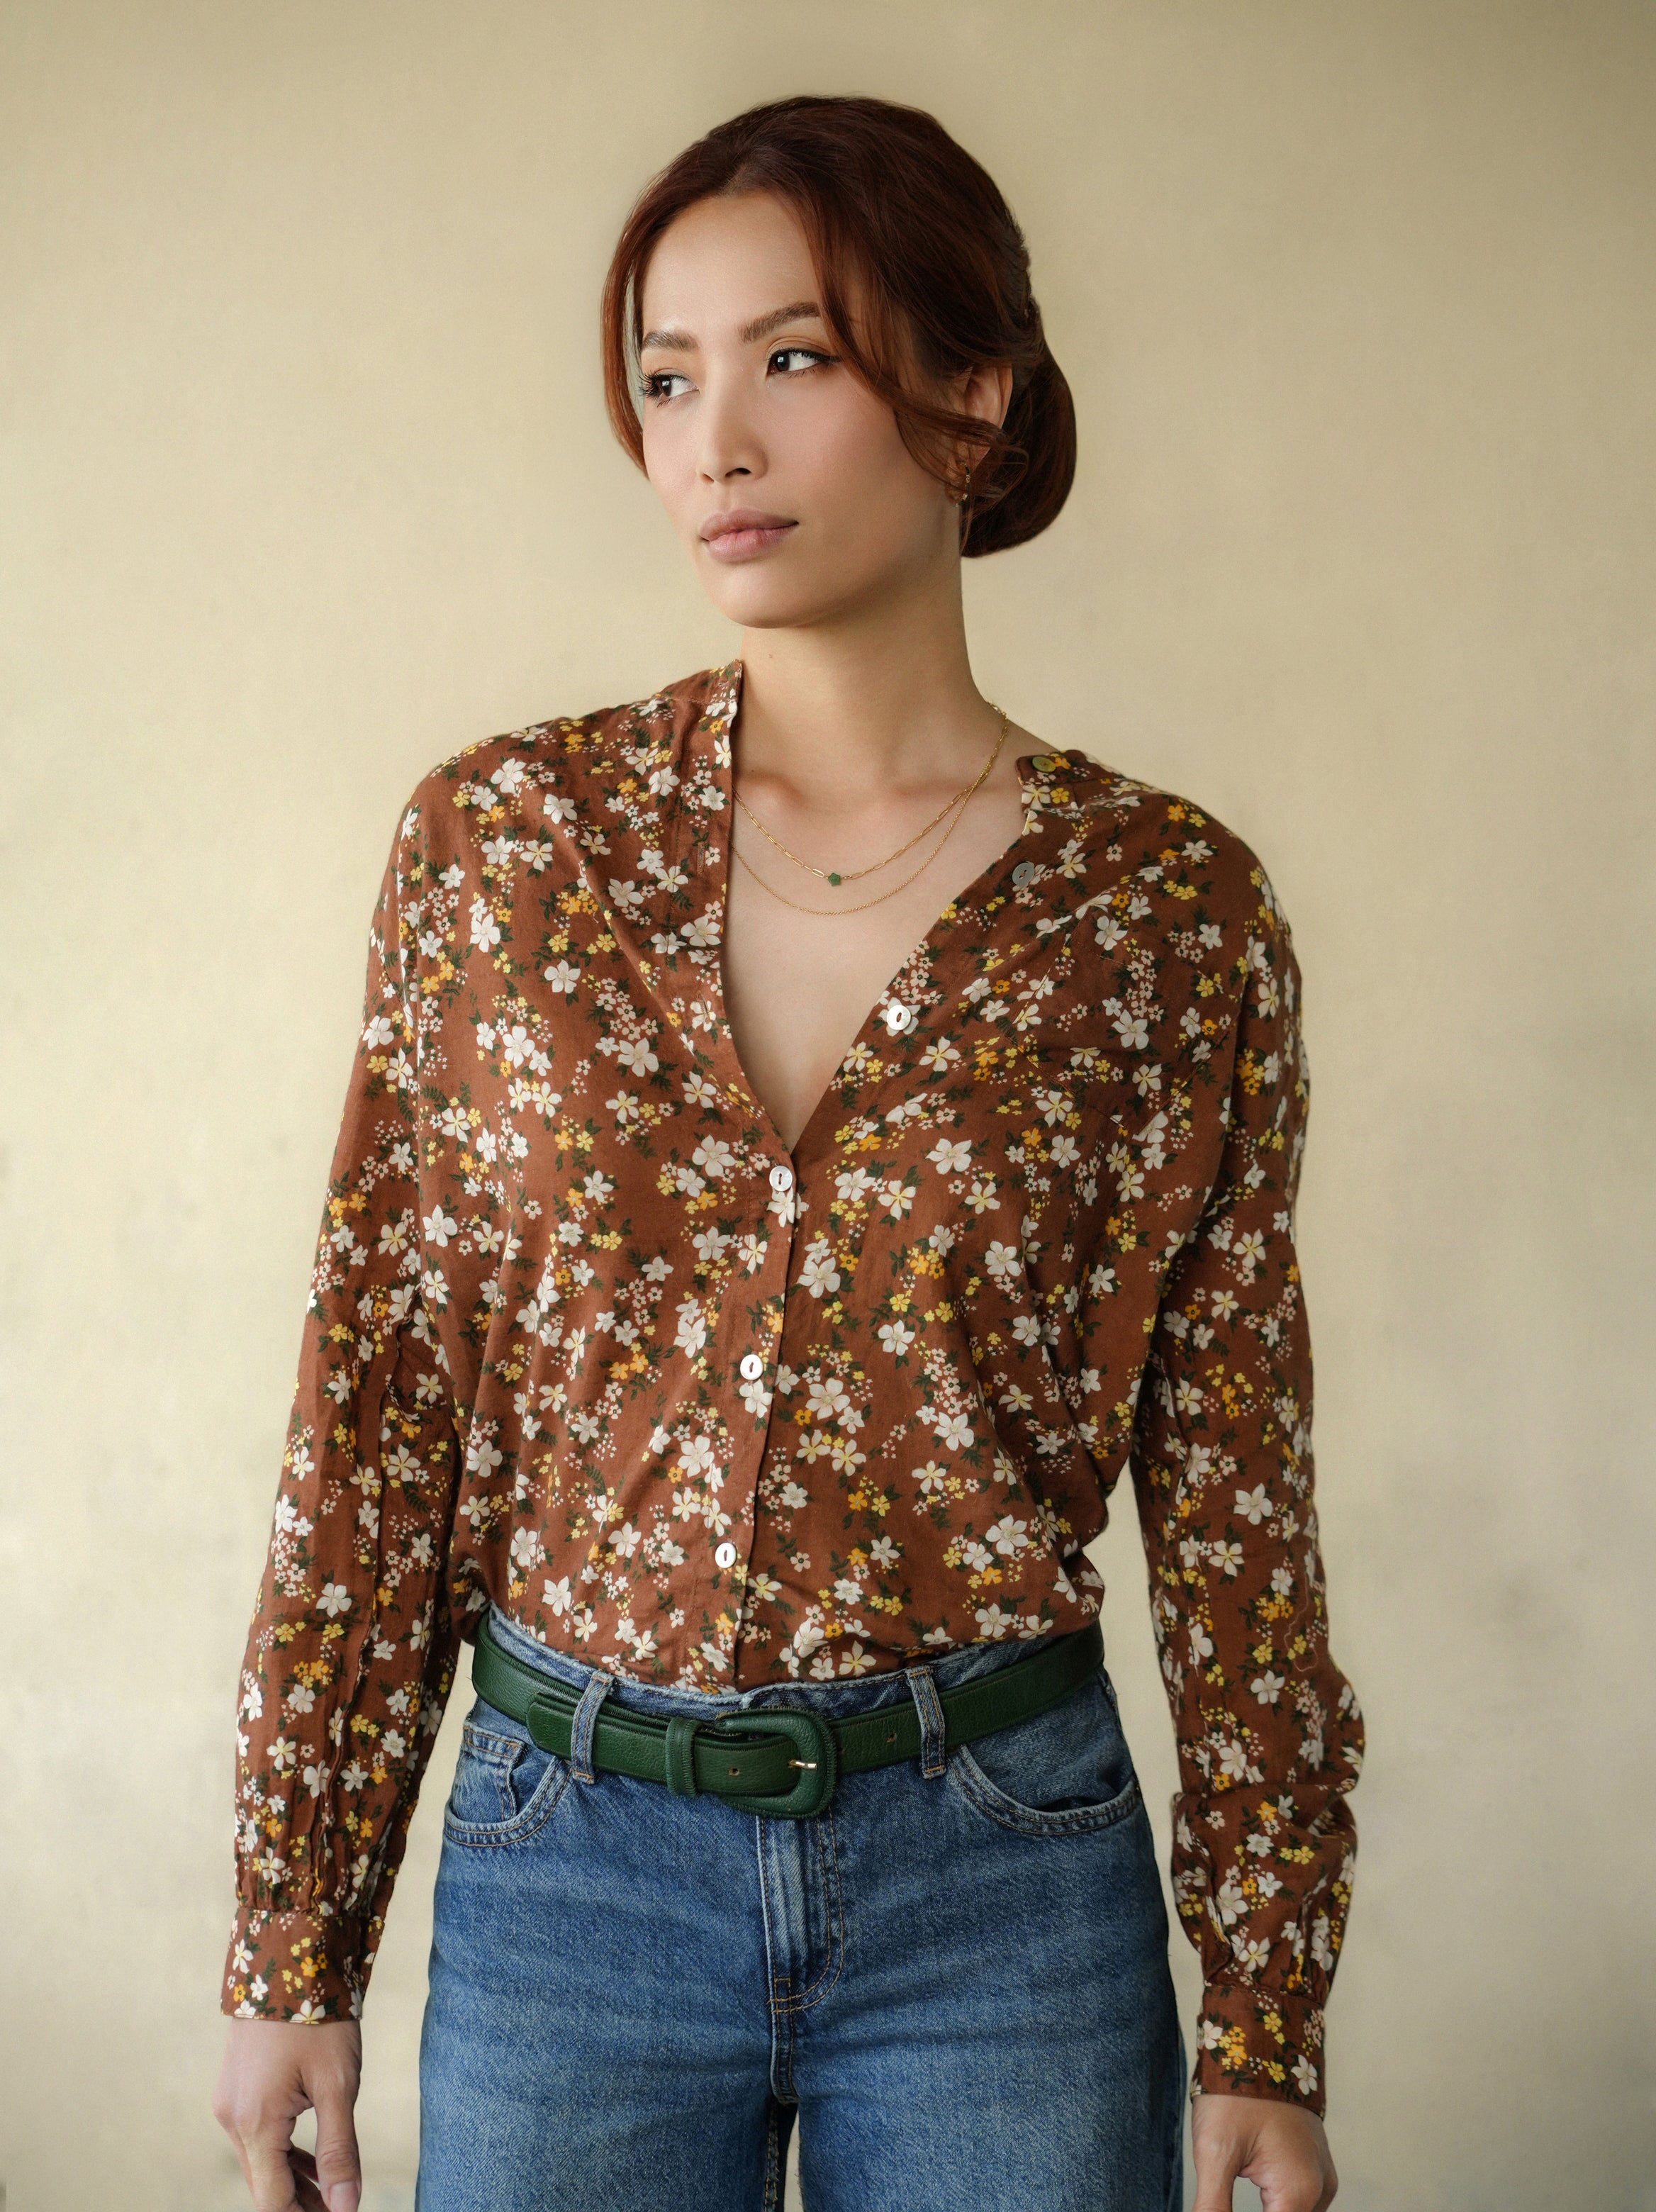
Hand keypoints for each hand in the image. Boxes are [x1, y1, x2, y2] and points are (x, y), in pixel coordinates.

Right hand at [212, 2017, 362, 2211]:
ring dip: (293, 2182)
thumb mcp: (337, 2084)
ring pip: (261, 2162)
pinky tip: (311, 2164)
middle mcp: (233, 2119)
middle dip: (300, 2206)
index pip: (274, 2201)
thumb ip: (339, 2149)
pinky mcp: (236, 2089)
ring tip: (331, 2197)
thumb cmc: (318, 2017)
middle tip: (339, 2209)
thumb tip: (346, 2205)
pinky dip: (284, 2153)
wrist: (288, 1958)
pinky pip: (258, 2136)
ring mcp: (231, 2103)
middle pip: (265, 2185)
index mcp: (256, 2124)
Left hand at [1191, 2092, 1336, 2211]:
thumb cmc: (1236, 2091)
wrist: (1260, 2041)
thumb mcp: (1215, 2152)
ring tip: (1226, 2200)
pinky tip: (1255, 2202)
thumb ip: (1213, 2207)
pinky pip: (1298, 2203)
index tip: (1216, 2204)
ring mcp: (1321, 2178)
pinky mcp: (1314, 2167)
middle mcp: (1319, 2190)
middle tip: (1218, 2200)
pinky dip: (1276, 2208)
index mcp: (1298, 2191)